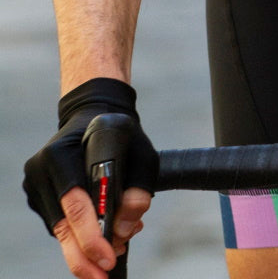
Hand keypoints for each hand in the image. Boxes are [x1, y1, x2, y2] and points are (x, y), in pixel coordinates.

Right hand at [23, 78, 158, 277]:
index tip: (109, 257)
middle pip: (62, 225)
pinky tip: (104, 235)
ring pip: (60, 230)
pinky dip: (81, 235)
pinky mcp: (38, 196)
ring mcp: (35, 184)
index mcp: (62, 153)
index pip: (76, 203)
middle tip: (104, 277)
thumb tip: (125, 229)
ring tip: (114, 253)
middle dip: (84, 256)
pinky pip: (60, 224)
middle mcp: (42, 169)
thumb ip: (139, 188)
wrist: (93, 115)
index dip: (91, 236)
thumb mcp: (142, 151)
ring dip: (85, 249)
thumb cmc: (122, 134)